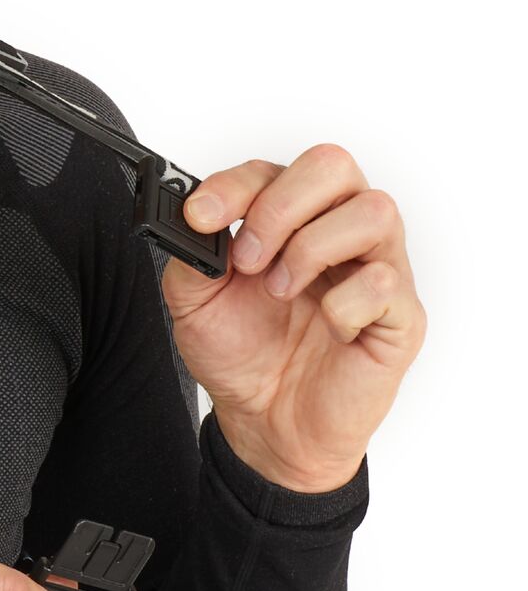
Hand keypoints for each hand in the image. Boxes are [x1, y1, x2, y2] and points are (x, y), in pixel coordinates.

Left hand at [166, 143, 426, 491]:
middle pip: (333, 165)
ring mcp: (375, 268)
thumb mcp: (194, 303)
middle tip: (247, 259)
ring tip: (280, 292)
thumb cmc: (243, 357)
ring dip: (312, 249)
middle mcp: (337, 232)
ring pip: (374, 210)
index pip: (274, 171)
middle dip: (279, 207)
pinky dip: (344, 306)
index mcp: (290, 220)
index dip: (234, 186)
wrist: (264, 425)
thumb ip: (191, 253)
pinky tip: (326, 328)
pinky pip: (385, 283)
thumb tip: (192, 217)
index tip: (201, 216)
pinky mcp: (399, 316)